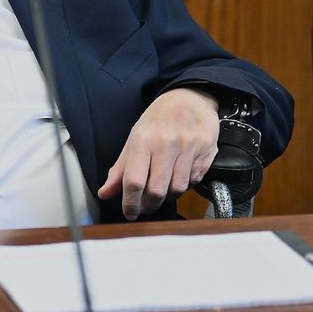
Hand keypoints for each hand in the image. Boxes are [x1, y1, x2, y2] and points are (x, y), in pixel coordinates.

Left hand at [97, 88, 219, 219]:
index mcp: (143, 140)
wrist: (190, 98)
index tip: (129, 212)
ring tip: (161, 190)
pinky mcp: (207, 153)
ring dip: (167, 197)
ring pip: (177, 189)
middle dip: (149, 205)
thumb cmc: (159, 120)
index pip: (134, 180)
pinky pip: (193, 181)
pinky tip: (178, 176)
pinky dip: (184, 185)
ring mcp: (188, 148)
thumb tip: (105, 193)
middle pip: (157, 190)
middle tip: (144, 207)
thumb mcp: (135, 139)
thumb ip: (121, 168)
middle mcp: (166, 144)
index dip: (130, 202)